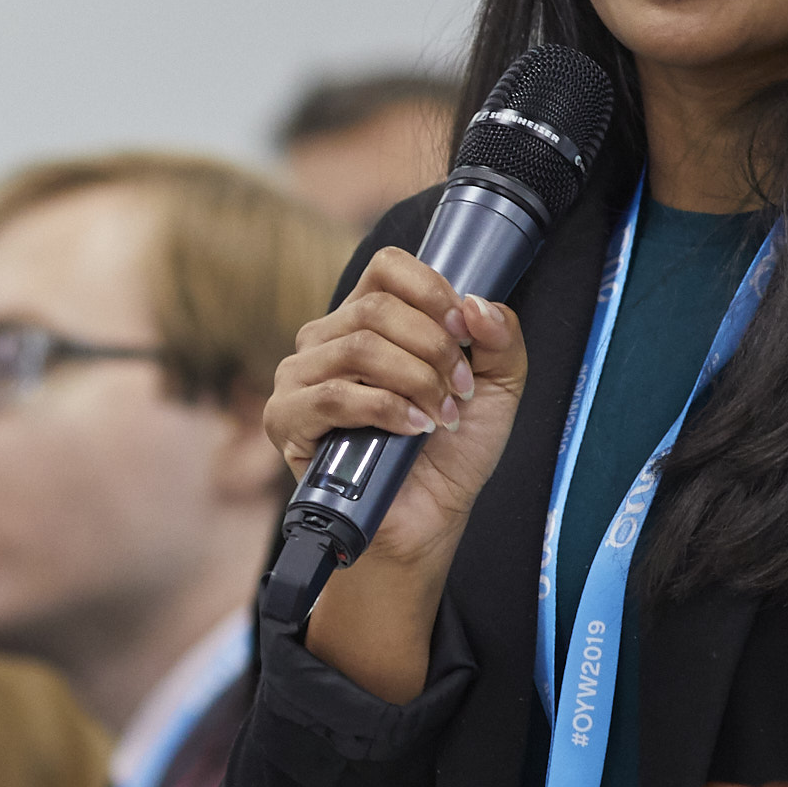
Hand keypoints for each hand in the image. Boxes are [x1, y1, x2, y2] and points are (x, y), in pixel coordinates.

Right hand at [262, 253, 528, 698]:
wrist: (426, 519)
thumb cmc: (451, 452)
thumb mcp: (496, 387)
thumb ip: (501, 338)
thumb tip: (476, 304)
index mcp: (368, 319)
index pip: (387, 267)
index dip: (432, 290)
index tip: (465, 332)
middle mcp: (325, 340)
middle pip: (376, 308)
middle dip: (433, 348)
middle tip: (459, 391)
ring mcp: (299, 378)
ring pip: (357, 346)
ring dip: (415, 379)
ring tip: (439, 416)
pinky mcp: (287, 420)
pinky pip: (333, 395)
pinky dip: (384, 408)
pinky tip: (412, 429)